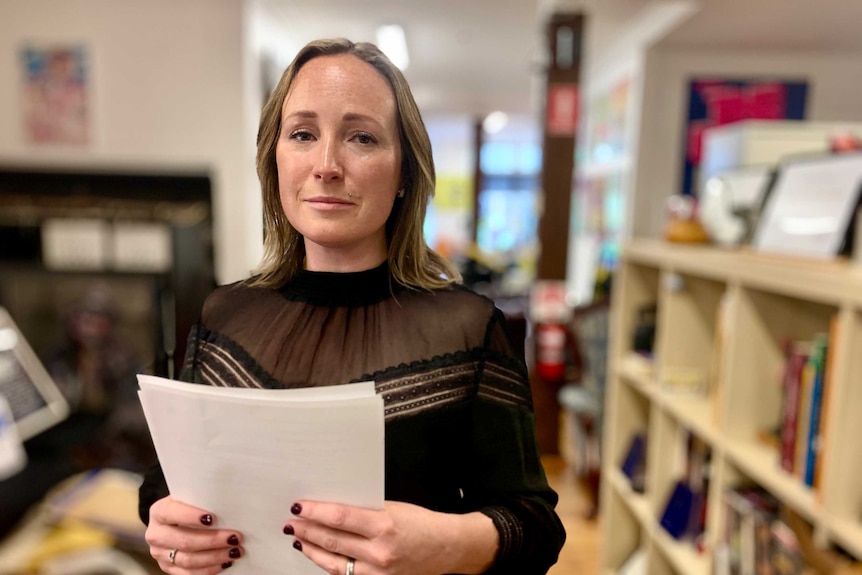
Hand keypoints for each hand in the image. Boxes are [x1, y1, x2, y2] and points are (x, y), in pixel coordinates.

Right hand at [145, 495, 242, 573]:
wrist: (175, 521)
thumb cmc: (189, 506)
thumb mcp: (191, 498)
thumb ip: (202, 500)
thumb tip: (229, 505)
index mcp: (159, 511)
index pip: (172, 513)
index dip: (191, 516)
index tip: (212, 518)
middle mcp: (156, 534)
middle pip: (184, 541)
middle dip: (212, 540)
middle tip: (235, 538)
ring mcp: (160, 554)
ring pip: (188, 560)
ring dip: (215, 557)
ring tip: (235, 551)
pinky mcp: (168, 568)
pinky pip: (188, 574)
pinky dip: (209, 570)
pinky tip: (224, 563)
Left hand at [284, 500, 497, 574]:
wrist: (447, 548)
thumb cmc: (422, 523)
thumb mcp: (394, 508)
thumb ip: (365, 510)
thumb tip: (333, 507)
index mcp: (385, 525)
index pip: (340, 518)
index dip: (315, 512)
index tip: (299, 505)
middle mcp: (379, 552)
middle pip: (332, 540)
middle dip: (308, 530)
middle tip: (291, 521)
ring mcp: (377, 572)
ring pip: (334, 561)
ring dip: (312, 548)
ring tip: (298, 537)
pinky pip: (345, 574)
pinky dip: (328, 563)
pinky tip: (318, 554)